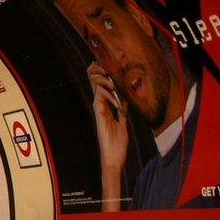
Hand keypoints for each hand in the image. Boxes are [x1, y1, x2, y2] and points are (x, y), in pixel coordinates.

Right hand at [87, 62, 127, 210]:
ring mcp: (99, 111)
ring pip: (97, 89)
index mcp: (105, 108)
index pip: (101, 87)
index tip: (104, 63)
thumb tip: (124, 99)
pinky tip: (113, 90)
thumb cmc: (117, 143)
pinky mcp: (100, 116)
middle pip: (95, 85)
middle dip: (97, 72)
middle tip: (100, 62)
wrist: (113, 157)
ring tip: (110, 75)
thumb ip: (121, 111)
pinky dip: (107, 93)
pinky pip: (100, 99)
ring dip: (103, 80)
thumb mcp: (123, 123)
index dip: (101, 75)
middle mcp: (100, 107)